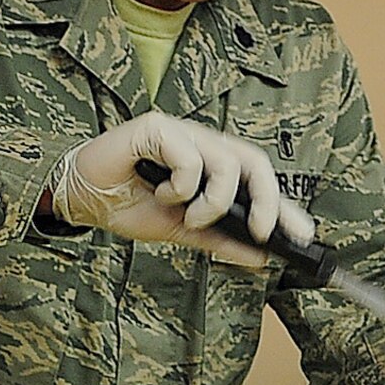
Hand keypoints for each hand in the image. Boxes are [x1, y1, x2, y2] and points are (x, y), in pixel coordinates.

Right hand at [47, 112, 315, 265]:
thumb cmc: (129, 204)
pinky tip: (162, 193)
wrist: (81, 199)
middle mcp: (203, 144)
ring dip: (215, 201)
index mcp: (213, 164)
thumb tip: (260, 257)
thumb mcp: (182, 231)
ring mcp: (183, 133)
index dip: (284, 206)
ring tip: (190, 216)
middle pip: (255, 162)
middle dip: (268, 201)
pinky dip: (182, 185)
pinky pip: (190, 157)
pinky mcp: (158, 127)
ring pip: (227, 161)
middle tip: (262, 232)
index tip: (303, 236)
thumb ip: (220, 241)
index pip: (259, 180)